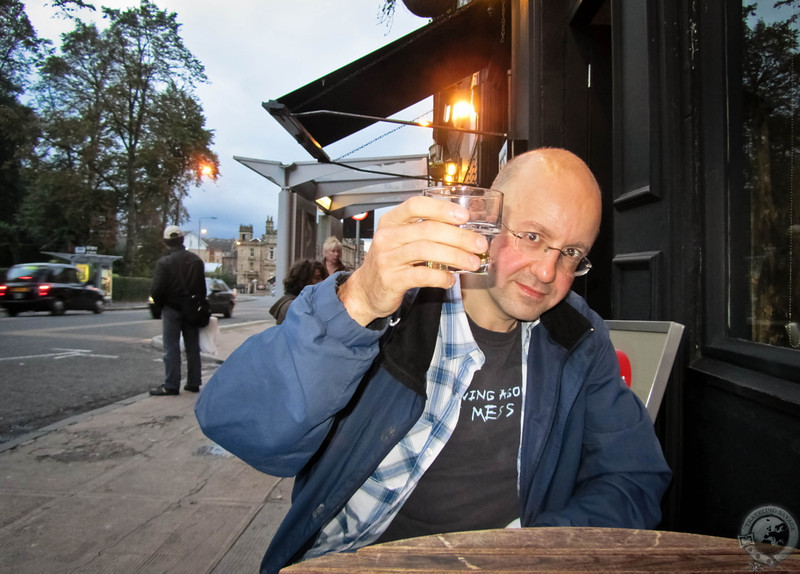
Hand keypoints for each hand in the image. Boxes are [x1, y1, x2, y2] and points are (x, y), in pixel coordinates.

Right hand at [338, 195, 488, 325]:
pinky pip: (422, 275)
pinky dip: (441, 277)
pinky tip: (451, 279)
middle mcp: (388, 236)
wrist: (366, 290)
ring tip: (472, 262)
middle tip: (479, 244)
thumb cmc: (391, 261)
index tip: (464, 216)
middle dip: (459, 236)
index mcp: (392, 221)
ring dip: (455, 256)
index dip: (441, 208)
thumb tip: (465, 230)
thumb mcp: (401, 239)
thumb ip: (425, 231)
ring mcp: (388, 258)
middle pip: (428, 229)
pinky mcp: (391, 280)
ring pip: (426, 250)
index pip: (416, 205)